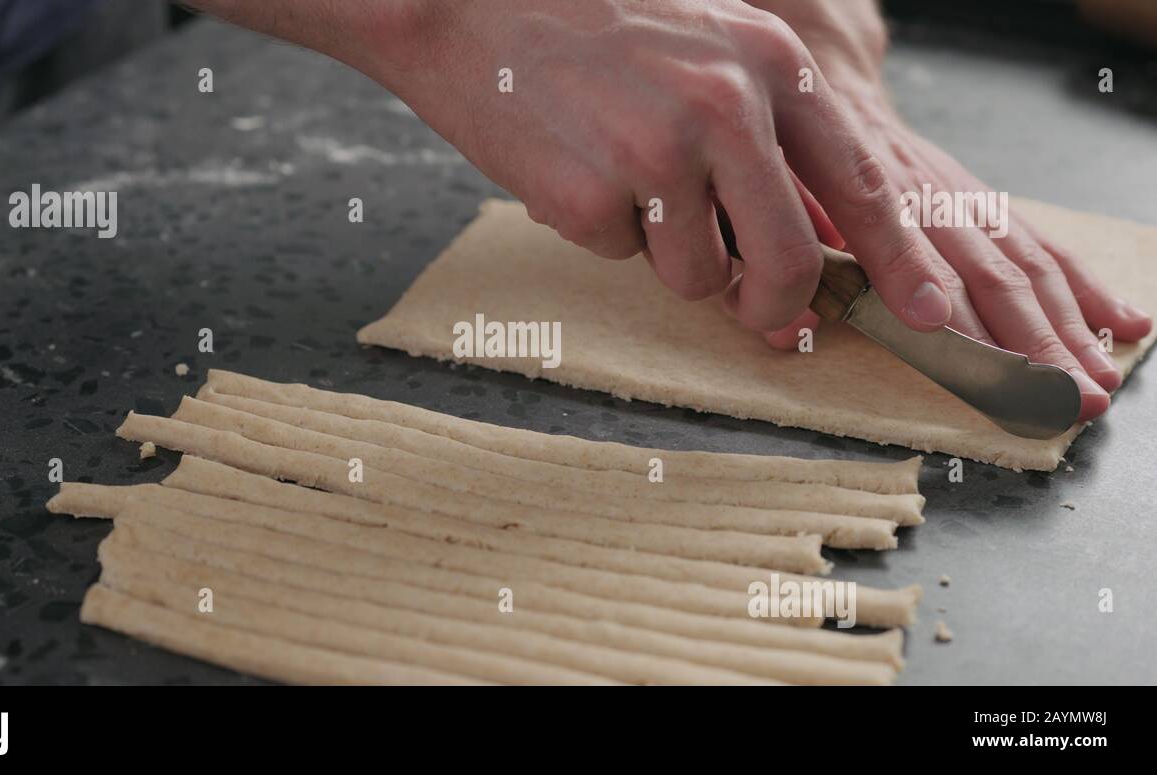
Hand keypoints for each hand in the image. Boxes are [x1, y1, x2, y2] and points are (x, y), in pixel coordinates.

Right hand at [355, 0, 956, 335]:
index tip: (931, 312)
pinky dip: (600, 231)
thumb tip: (801, 272)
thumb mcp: (706, 52)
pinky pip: (620, 256)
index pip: (862, 178)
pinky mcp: (593, 193)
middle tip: (754, 314)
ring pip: (698, 275)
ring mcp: (659, 150)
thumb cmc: (592, 31)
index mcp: (771, 62)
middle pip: (790, 258)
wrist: (470, 8)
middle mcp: (728, 104)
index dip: (903, 257)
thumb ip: (765, 147)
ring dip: (664, 253)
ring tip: (621, 179)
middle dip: (773, 304)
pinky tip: (574, 167)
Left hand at [748, 0, 1152, 420]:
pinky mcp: (982, 203)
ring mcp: (963, 200)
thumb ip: (779, 261)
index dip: (943, 302)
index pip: (916, 255)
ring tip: (1096, 384)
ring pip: (1026, 264)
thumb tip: (789, 330)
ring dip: (1065, 329)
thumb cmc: (787, 159)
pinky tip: (1121, 322)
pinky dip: (1084, 287)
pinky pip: (1042, 244)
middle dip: (1031, 342)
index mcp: (872, 195)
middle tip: (1064, 400)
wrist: (824, 88)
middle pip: (988, 272)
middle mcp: (930, 197)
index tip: (980, 355)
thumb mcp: (765, 201)